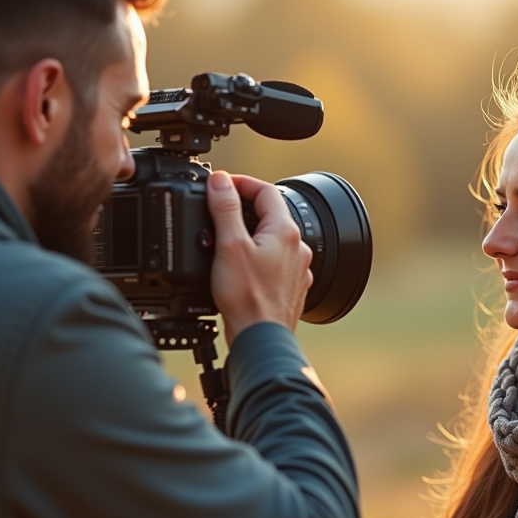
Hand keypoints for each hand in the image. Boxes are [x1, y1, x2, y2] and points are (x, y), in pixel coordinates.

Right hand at [206, 171, 312, 344]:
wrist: (261, 338)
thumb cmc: (247, 298)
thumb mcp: (229, 245)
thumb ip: (226, 208)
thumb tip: (221, 180)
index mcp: (285, 231)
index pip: (265, 190)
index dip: (240, 182)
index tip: (221, 184)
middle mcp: (297, 247)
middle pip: (271, 213)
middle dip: (244, 207)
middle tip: (219, 208)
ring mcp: (296, 268)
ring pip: (273, 238)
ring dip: (251, 232)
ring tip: (227, 237)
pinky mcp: (290, 286)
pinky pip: (275, 260)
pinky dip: (258, 255)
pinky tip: (242, 266)